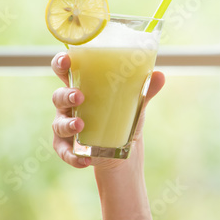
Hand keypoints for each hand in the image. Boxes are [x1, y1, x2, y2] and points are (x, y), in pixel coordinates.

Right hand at [50, 51, 164, 169]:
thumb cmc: (123, 115)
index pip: (65, 71)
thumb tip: (160, 75)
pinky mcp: (67, 147)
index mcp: (81, 88)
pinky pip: (65, 152)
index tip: (67, 59)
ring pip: (59, 124)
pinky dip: (73, 156)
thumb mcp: (135, 103)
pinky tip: (85, 159)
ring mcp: (64, 126)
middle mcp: (68, 106)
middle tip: (79, 97)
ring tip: (80, 126)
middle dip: (66, 95)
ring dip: (68, 125)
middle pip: (58, 97)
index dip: (61, 63)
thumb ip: (145, 89)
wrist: (124, 148)